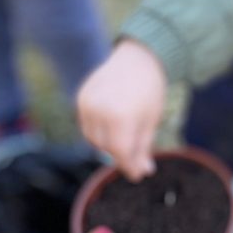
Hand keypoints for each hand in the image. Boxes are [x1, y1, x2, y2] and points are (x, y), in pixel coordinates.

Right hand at [78, 40, 167, 180]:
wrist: (138, 57)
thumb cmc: (150, 89)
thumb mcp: (152, 119)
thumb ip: (144, 147)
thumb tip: (143, 172)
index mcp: (121, 116)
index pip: (120, 152)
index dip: (129, 166)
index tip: (137, 175)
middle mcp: (100, 109)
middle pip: (106, 147)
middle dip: (121, 155)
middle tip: (135, 156)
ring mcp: (87, 102)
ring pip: (93, 139)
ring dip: (107, 144)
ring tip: (125, 135)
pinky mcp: (81, 97)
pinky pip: (86, 125)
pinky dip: (98, 131)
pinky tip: (113, 124)